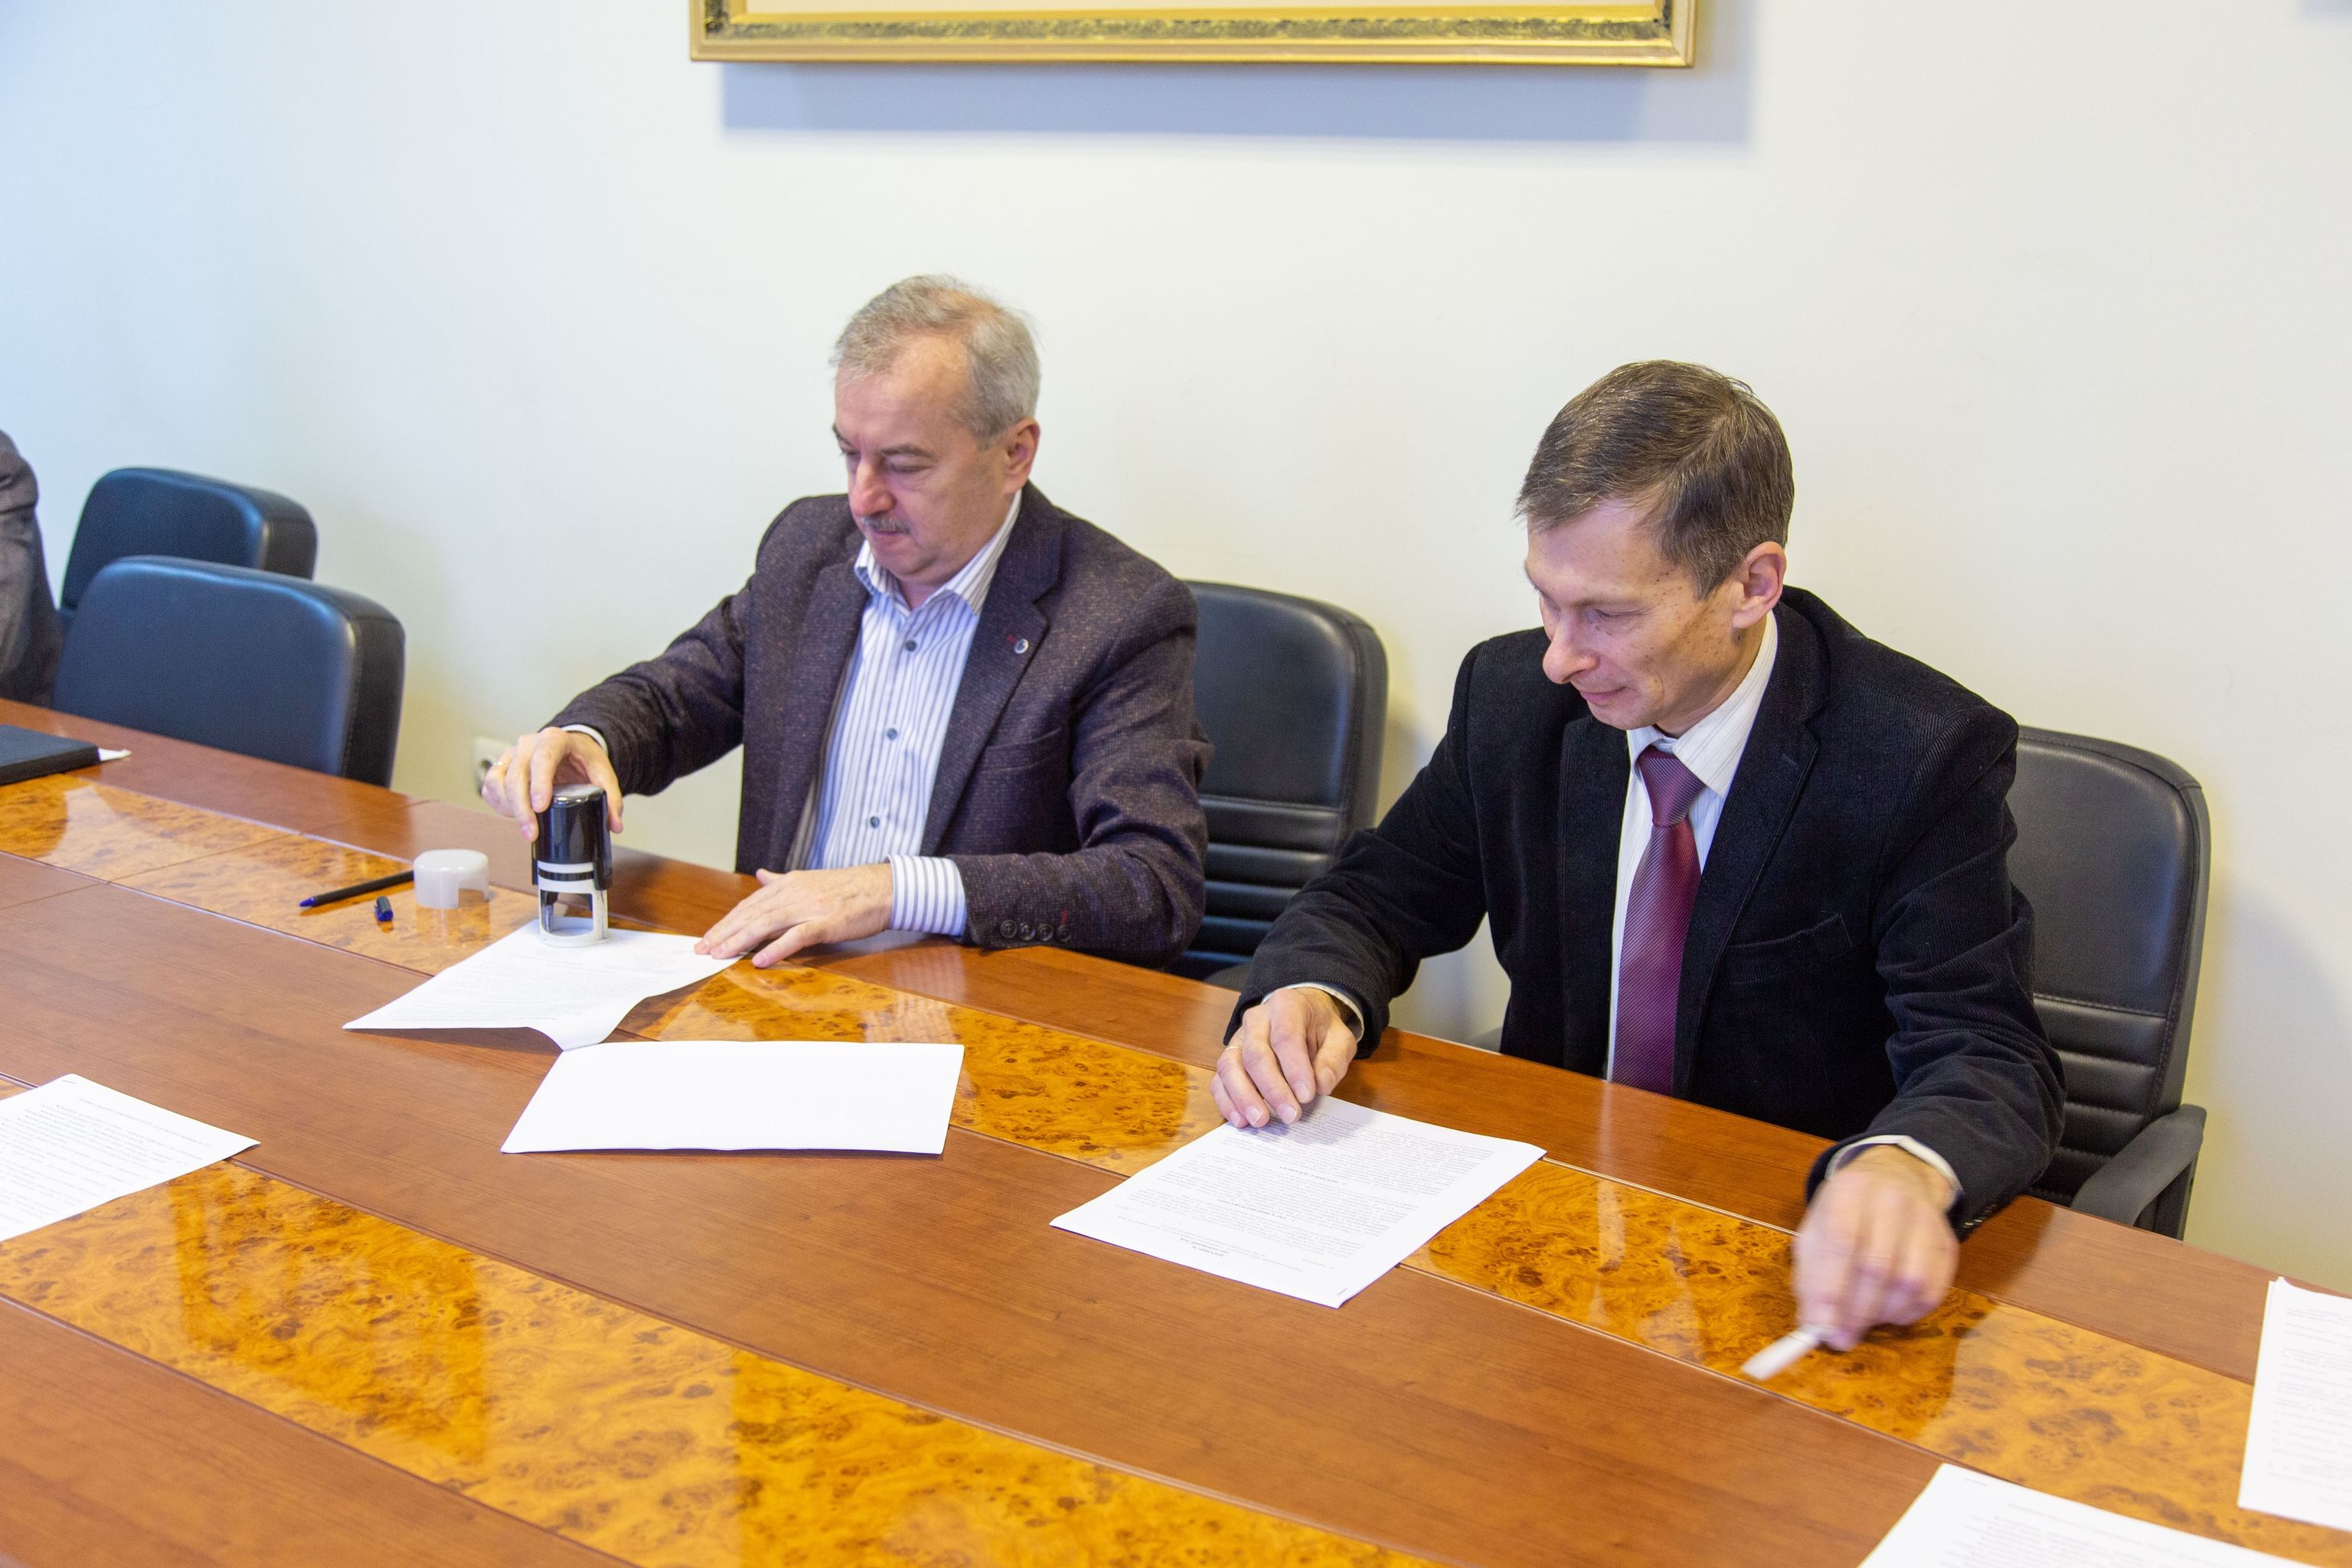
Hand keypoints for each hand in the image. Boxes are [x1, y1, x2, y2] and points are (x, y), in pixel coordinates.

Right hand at [480, 728, 622, 842]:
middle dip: (522, 808)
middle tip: (531, 832)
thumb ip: (612, 798)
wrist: (570, 748)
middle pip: (517, 776)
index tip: (541, 807)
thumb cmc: (583, 759)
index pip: (543, 759)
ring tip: (526, 828)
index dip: (539, 783)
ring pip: (498, 781)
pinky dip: (498, 804)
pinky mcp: (501, 767)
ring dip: (508, 808)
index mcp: (554, 740)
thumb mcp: (603, 773)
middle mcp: (528, 744)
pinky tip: (513, 816)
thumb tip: (614, 825)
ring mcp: (511, 754)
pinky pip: (490, 786)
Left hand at [695, 863, 893, 965]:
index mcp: (788, 885)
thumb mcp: (810, 880)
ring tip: (720, 954)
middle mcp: (794, 893)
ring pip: (767, 924)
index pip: (749, 905)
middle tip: (701, 950)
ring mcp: (809, 907)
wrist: (883, 887)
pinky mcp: (826, 922)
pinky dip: (777, 948)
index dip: (726, 922)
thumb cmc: (849, 888)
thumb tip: (762, 875)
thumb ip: (783, 881)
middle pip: (751, 914)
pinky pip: (796, 936)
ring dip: (740, 940)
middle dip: (724, 933)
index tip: (706, 938)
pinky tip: (759, 960)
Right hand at [1212, 987, 1359, 1128]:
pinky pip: (1219, 1079)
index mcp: (1286, 1005)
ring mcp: (1238, 1038)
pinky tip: (1241, 1120)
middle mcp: (1256, 1019)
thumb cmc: (1320, 1030)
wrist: (1303, 1018)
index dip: (1295, 1068)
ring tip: (1260, 1121)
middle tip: (1291, 1115)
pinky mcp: (1229, 1057)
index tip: (1307, 1096)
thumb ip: (1334, 1061)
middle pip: (1255, 1054)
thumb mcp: (1340, 1039)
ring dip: (1244, 1097)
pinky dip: (1226, 1101)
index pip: (1285, 1036)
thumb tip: (1321, 1086)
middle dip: (1272, 1089)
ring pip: (1230, 1066)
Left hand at [1792, 1145, 1959, 1350]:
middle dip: (1855, 1312)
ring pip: (1909, 1282)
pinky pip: (1933, 1291)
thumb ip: (1810, 1278)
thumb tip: (1816, 1327)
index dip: (1830, 1289)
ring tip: (1864, 1319)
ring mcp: (1926, 1219)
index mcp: (1849, 1190)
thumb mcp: (1815, 1233)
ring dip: (1882, 1314)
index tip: (1821, 1328)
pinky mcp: (1948, 1243)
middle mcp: (1891, 1199)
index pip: (1840, 1240)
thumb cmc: (1846, 1214)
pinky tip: (1889, 1312)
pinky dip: (1908, 1313)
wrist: (1896, 1179)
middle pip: (1877, 1265)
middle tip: (1841, 1339)